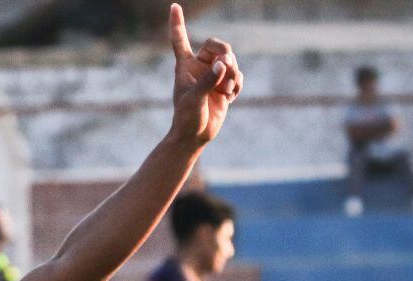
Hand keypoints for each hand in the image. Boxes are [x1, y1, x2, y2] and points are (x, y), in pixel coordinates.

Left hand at [167, 3, 243, 146]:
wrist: (195, 136)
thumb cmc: (186, 118)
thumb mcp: (194, 99)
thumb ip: (208, 81)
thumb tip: (223, 64)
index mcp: (184, 65)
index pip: (180, 40)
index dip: (177, 23)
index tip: (174, 6)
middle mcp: (199, 67)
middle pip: (218, 45)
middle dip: (226, 53)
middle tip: (226, 66)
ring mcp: (213, 76)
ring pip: (232, 61)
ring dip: (233, 75)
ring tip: (224, 91)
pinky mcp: (225, 86)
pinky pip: (238, 76)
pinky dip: (237, 84)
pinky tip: (229, 96)